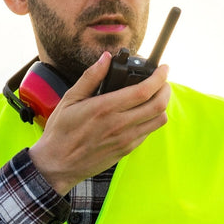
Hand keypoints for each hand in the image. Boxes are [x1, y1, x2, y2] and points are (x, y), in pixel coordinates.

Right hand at [29, 51, 170, 195]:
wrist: (57, 165)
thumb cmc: (61, 132)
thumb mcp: (70, 99)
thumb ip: (91, 77)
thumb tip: (105, 58)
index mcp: (106, 108)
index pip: (144, 91)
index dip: (159, 77)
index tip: (164, 68)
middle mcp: (119, 124)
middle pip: (158, 105)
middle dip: (166, 89)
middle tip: (162, 81)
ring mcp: (125, 139)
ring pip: (159, 120)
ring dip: (162, 105)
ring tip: (155, 96)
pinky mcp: (126, 150)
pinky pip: (148, 132)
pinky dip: (151, 119)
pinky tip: (142, 113)